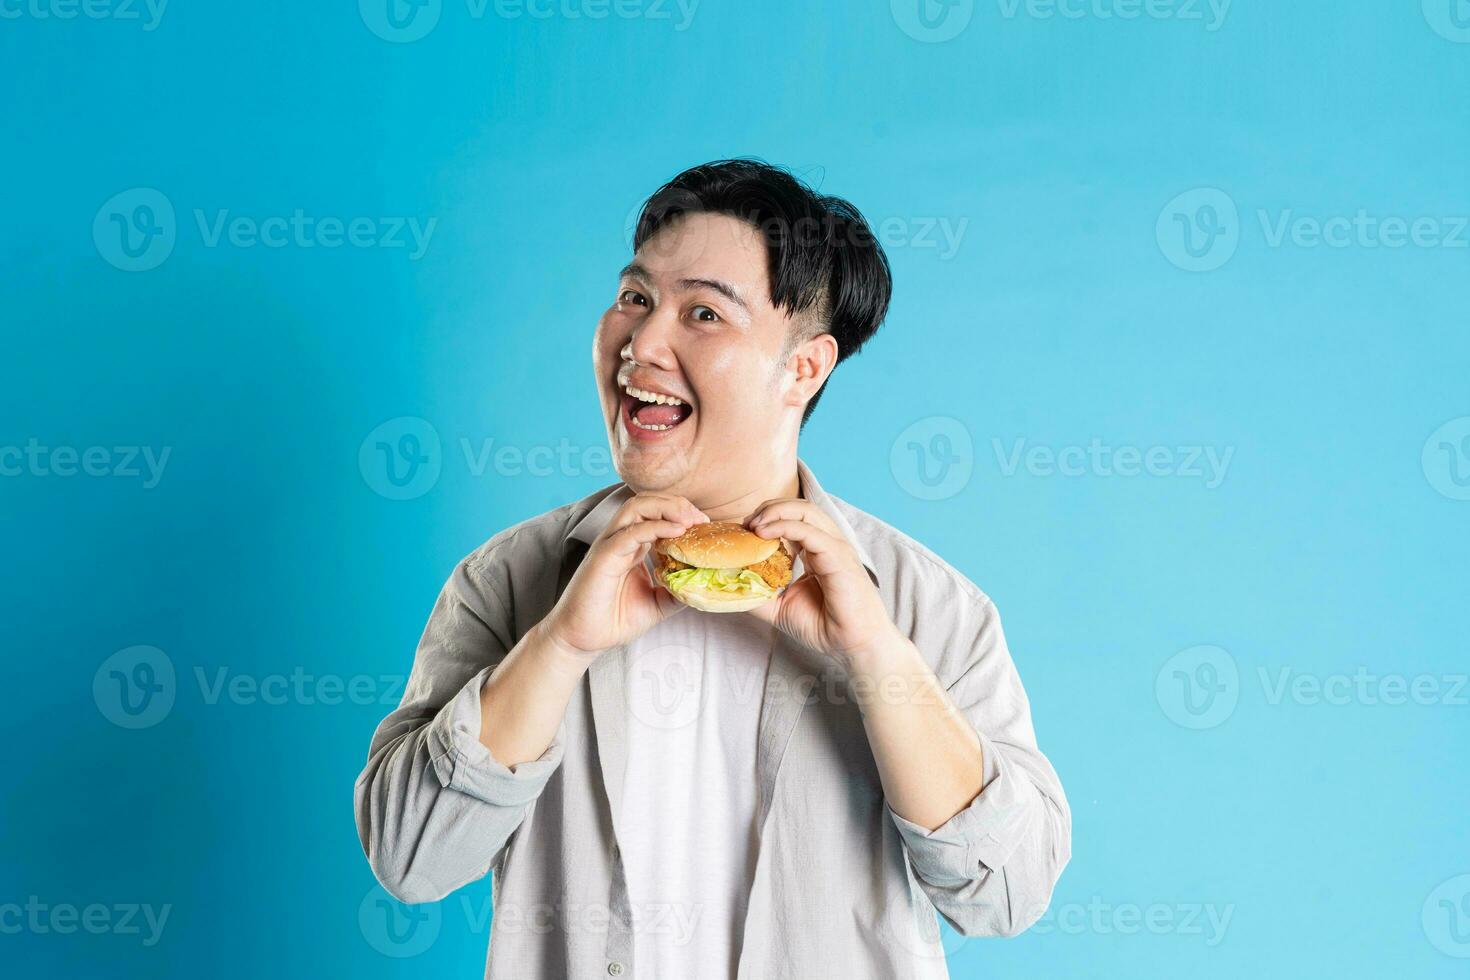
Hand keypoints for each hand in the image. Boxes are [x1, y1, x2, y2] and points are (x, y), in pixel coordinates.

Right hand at [541, 493, 707, 660]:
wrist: (582, 639)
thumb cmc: (613, 620)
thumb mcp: (656, 604)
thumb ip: (676, 592)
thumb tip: (701, 587)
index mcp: (632, 545)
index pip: (655, 513)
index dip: (681, 512)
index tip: (704, 525)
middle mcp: (620, 540)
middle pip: (647, 502)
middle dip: (677, 504)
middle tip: (700, 519)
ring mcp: (610, 546)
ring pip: (635, 508)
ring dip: (666, 508)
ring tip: (689, 519)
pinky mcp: (603, 558)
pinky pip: (629, 534)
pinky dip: (654, 527)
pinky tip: (676, 531)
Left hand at [744, 498, 900, 667]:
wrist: (854, 646)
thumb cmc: (826, 627)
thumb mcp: (781, 608)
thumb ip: (758, 595)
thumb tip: (729, 586)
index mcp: (817, 551)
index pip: (792, 519)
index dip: (766, 519)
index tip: (743, 532)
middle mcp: (827, 544)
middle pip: (798, 507)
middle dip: (768, 509)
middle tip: (745, 524)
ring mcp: (835, 547)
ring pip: (806, 510)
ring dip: (775, 512)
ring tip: (753, 525)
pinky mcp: (839, 556)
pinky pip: (810, 531)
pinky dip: (785, 526)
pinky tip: (764, 533)